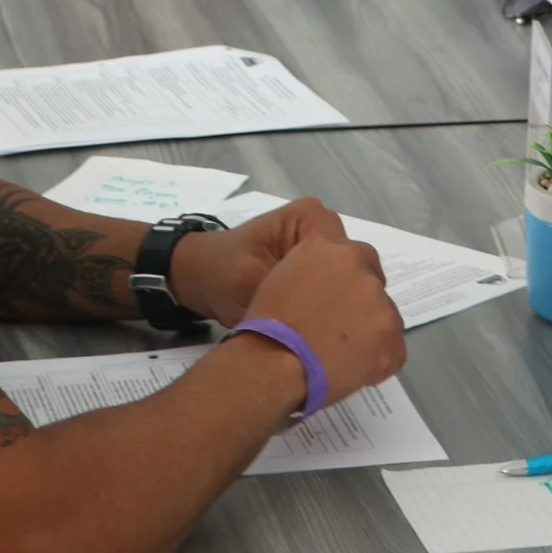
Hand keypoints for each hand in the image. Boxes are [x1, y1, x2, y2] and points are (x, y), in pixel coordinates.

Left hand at [168, 198, 343, 326]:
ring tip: (324, 335)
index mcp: (312, 218)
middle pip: (355, 269)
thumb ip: (292, 294)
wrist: (196, 279)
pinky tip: (319, 331)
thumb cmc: (221, 273)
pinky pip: (334, 287)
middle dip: (346, 301)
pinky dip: (328, 308)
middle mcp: (325, 228)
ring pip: (348, 282)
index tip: (335, 325)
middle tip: (331, 335)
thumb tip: (326, 320)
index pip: (352, 256)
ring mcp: (320, 247)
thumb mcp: (253, 283)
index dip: (347, 292)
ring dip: (338, 307)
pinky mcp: (314, 266)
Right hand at [242, 230, 406, 406]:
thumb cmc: (267, 326)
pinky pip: (393, 349)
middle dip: (361, 303)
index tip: (337, 301)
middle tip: (339, 329)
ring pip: (384, 315)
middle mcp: (360, 268)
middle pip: (372, 282)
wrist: (273, 363)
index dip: (348, 280)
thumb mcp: (283, 278)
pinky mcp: (391, 334)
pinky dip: (379, 361)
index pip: (355, 255)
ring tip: (341, 355)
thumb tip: (328, 289)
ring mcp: (380, 301)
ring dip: (369, 331)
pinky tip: (352, 371)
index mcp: (331, 249)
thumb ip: (313, 272)